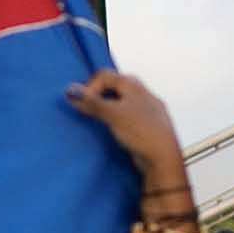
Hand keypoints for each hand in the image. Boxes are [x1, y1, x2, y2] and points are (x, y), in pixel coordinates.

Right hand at [64, 68, 188, 193]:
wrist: (164, 156)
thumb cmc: (141, 131)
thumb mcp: (112, 114)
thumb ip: (91, 102)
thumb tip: (70, 90)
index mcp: (133, 85)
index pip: (105, 75)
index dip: (90, 87)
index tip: (83, 103)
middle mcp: (142, 93)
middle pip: (115, 86)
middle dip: (99, 95)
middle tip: (90, 109)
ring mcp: (147, 108)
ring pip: (123, 101)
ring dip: (109, 107)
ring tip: (101, 120)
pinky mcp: (148, 124)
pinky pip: (129, 115)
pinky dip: (118, 118)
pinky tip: (116, 130)